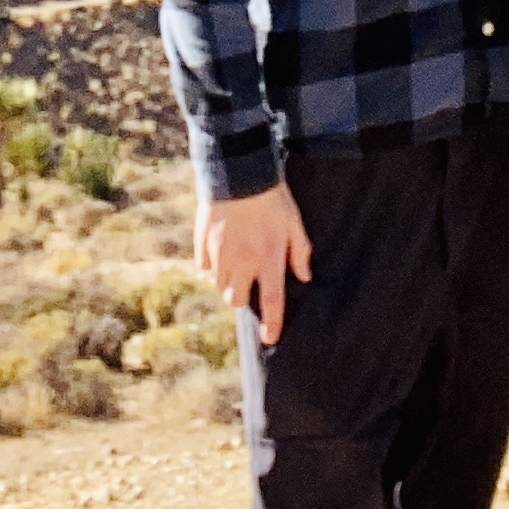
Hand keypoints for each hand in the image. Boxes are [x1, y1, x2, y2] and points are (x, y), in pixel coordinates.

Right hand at [195, 181, 313, 346]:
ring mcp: (220, 253)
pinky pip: (203, 266)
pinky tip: (219, 249)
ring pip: (218, 285)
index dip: (272, 324)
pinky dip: (210, 264)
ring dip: (226, 281)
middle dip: (242, 296)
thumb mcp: (294, 222)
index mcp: (268, 258)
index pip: (271, 301)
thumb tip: (305, 276)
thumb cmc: (272, 196)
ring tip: (234, 263)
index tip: (269, 339)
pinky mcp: (203, 242)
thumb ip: (300, 251)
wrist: (238, 169)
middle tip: (248, 282)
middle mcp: (242, 261)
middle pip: (236, 298)